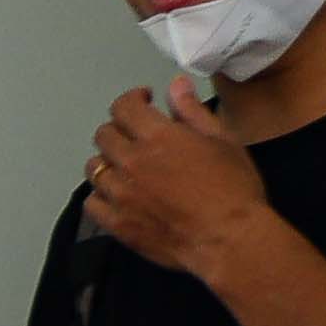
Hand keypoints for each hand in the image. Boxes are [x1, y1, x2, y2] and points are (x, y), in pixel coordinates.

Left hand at [83, 86, 272, 283]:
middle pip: (104, 135)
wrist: (228, 238)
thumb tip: (176, 86)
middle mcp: (132, 163)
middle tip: (136, 134)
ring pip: (94, 168)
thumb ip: (192, 111)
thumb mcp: (222, 140)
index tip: (143, 101)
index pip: (123, 107)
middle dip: (120, 128)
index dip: (132, 100)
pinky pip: (92, 203)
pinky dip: (101, 194)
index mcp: (157, 137)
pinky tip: (118, 193)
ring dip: (108, 161)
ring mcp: (120, 195)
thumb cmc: (233, 189)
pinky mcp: (117, 223)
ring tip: (127, 165)